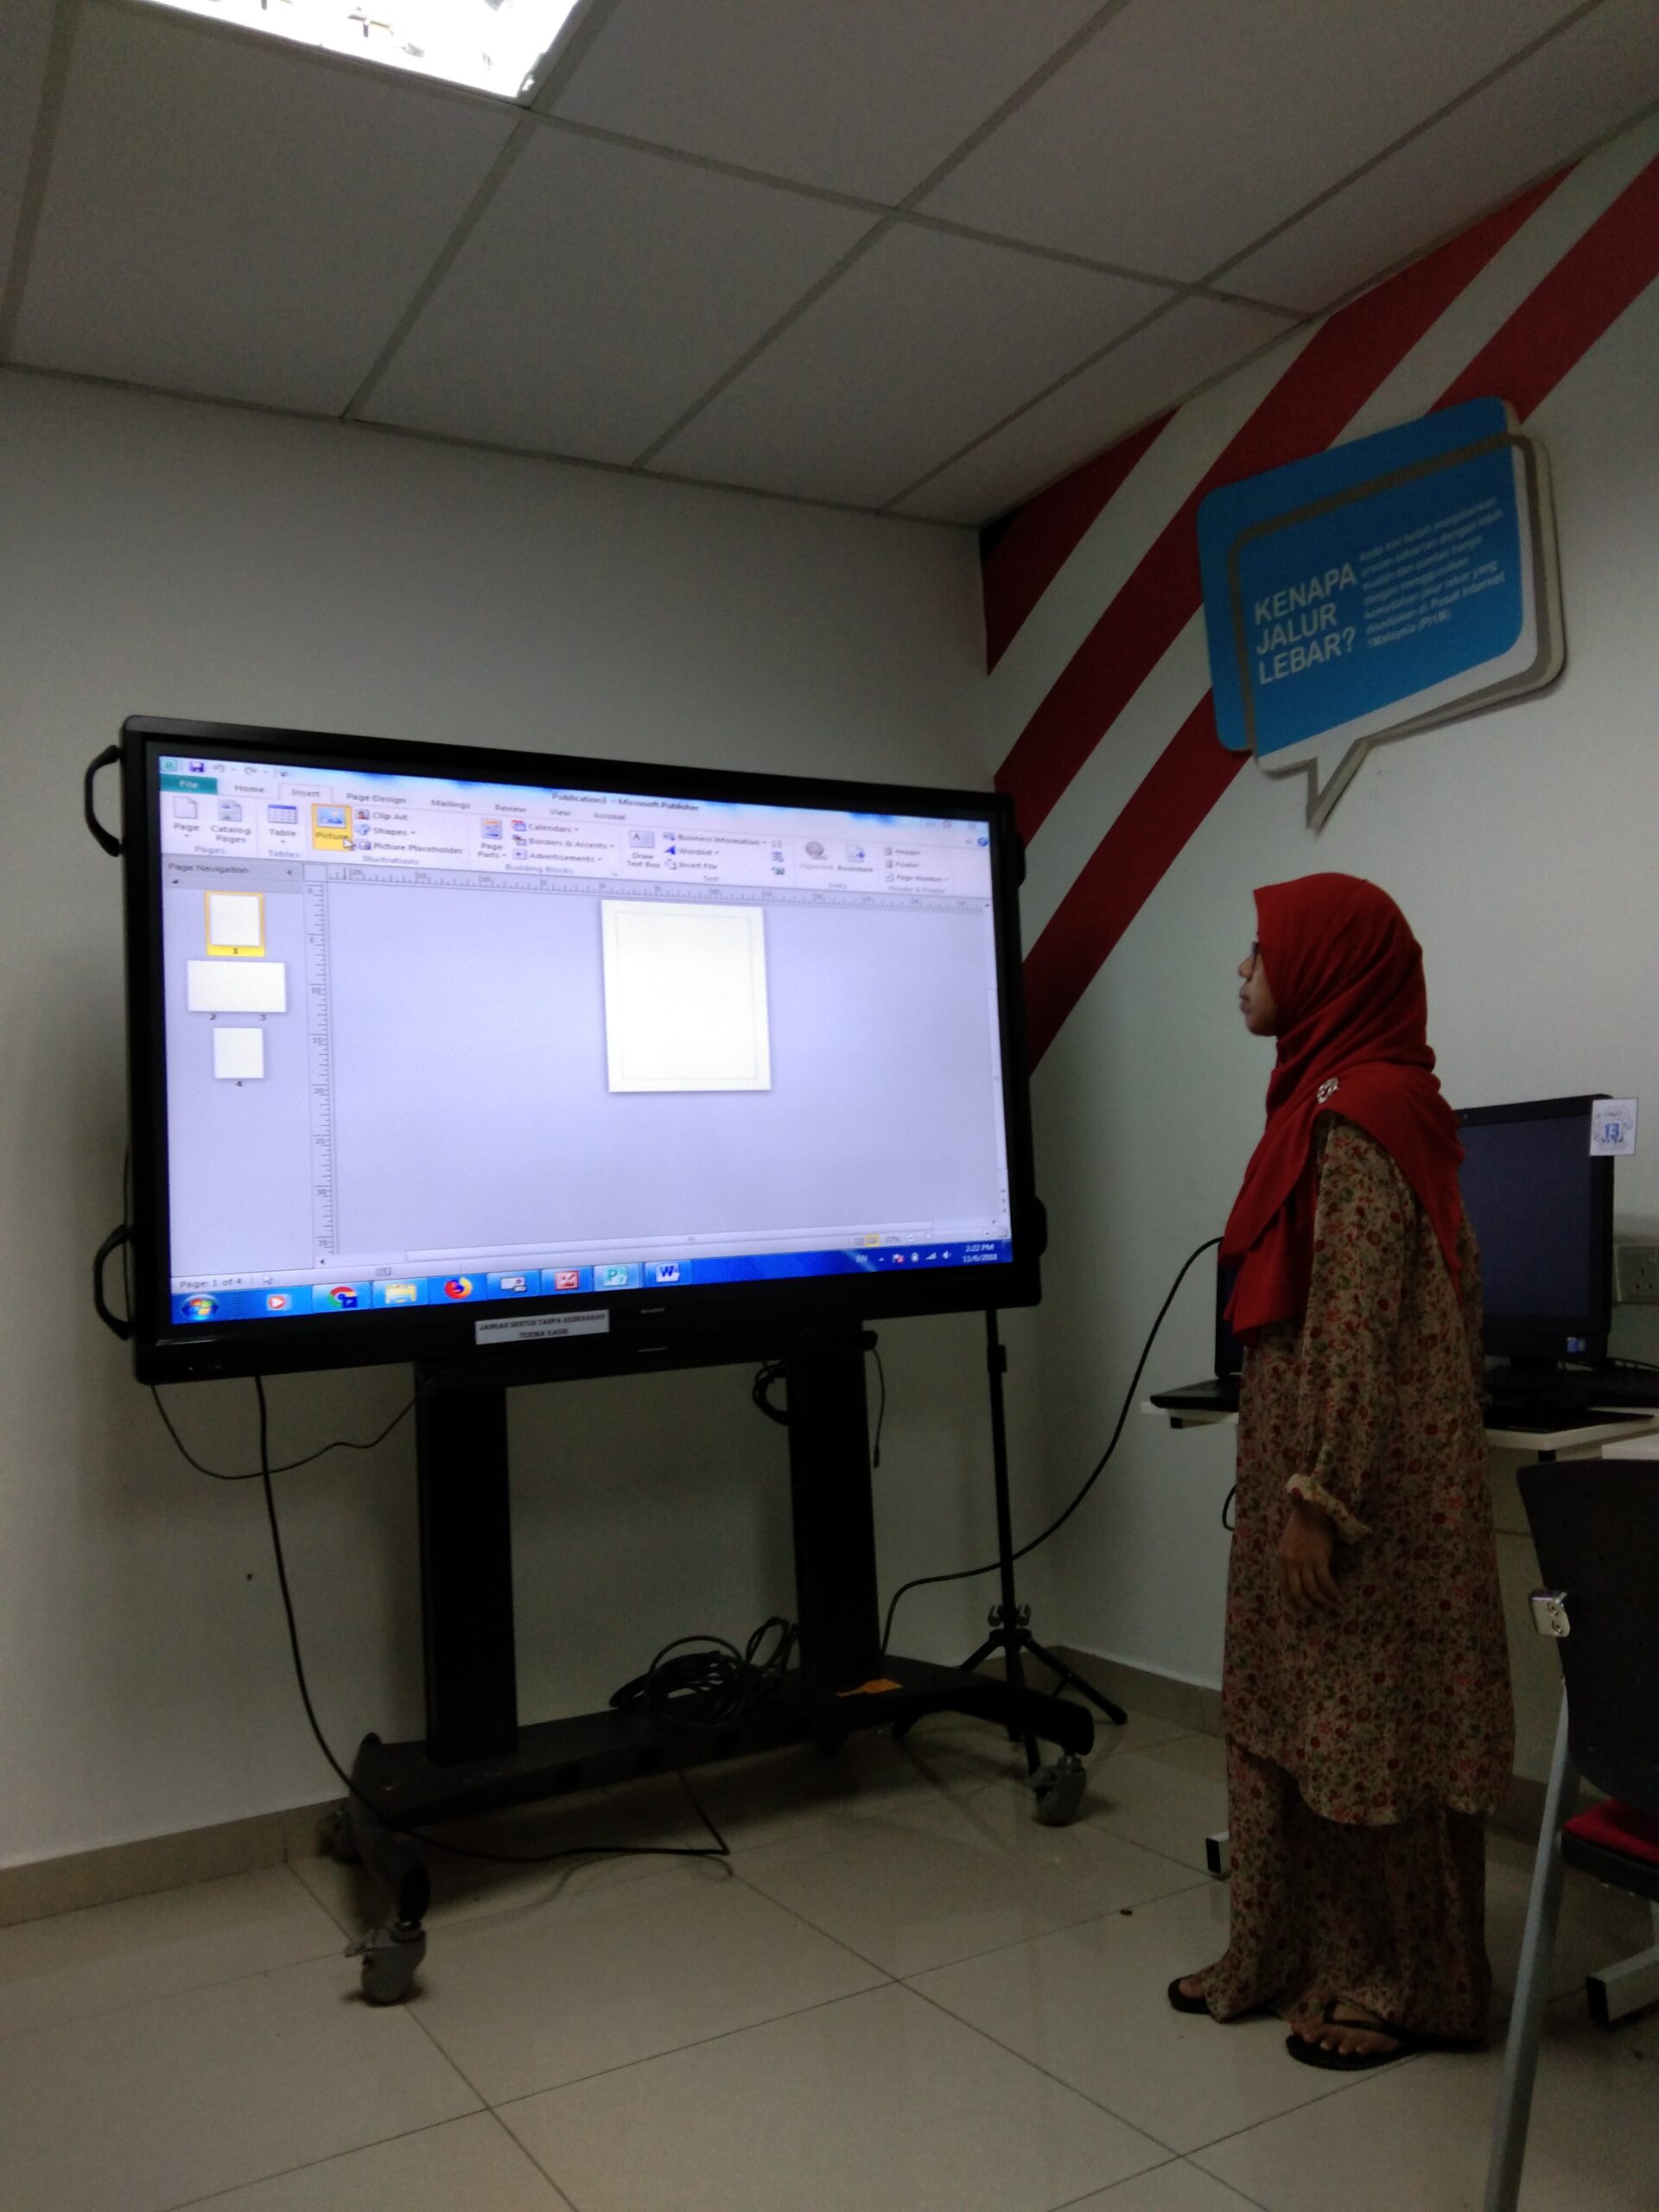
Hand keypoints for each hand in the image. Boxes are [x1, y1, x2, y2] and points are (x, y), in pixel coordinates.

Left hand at [1278, 1497, 1340, 1613]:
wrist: (1314, 1509)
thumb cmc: (1303, 1524)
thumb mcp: (1289, 1542)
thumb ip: (1291, 1560)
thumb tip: (1298, 1580)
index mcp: (1282, 1558)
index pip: (1284, 1586)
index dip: (1292, 1601)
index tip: (1300, 1610)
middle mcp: (1290, 1562)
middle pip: (1297, 1592)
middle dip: (1307, 1606)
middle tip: (1317, 1612)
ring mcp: (1304, 1561)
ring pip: (1312, 1590)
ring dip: (1323, 1601)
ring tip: (1332, 1606)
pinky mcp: (1319, 1558)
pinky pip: (1325, 1581)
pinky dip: (1333, 1592)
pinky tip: (1339, 1596)